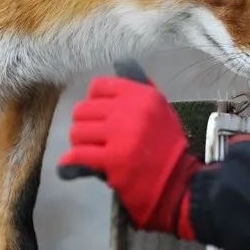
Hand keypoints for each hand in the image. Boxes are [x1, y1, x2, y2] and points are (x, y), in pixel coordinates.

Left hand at [58, 75, 199, 238]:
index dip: (93, 101)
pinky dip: (70, 161)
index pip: (99, 86)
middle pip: (84, 109)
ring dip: (79, 143)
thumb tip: (120, 65)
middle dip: (84, 125)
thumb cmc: (167, 147)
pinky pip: (78, 154)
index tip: (98, 115)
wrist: (178, 183)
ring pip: (77, 131)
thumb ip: (138, 92)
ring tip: (89, 151)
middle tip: (92, 137)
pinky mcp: (113, 160)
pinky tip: (71, 164)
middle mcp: (131, 110)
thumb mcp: (160, 110)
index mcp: (142, 95)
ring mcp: (121, 135)